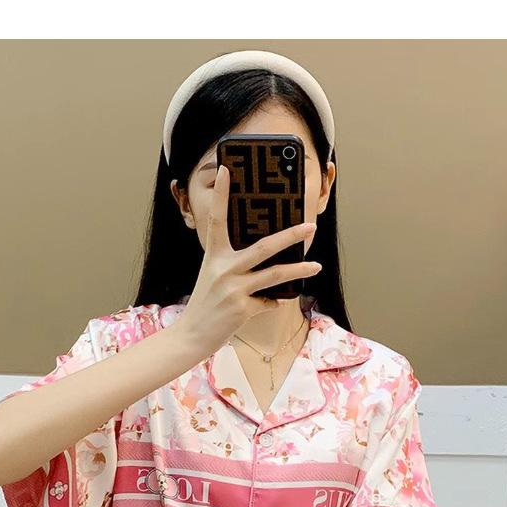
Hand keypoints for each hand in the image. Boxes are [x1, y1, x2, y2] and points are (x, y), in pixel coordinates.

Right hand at [177, 162, 321, 358]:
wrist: (191, 336)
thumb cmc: (205, 305)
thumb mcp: (214, 277)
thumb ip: (235, 266)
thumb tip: (267, 259)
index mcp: (213, 256)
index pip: (217, 219)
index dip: (222, 194)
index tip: (227, 170)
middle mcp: (223, 269)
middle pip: (263, 247)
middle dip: (290, 235)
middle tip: (310, 226)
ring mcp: (233, 289)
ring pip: (274, 275)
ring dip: (298, 269)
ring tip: (315, 266)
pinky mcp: (241, 309)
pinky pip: (268, 302)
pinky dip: (274, 302)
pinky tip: (276, 302)